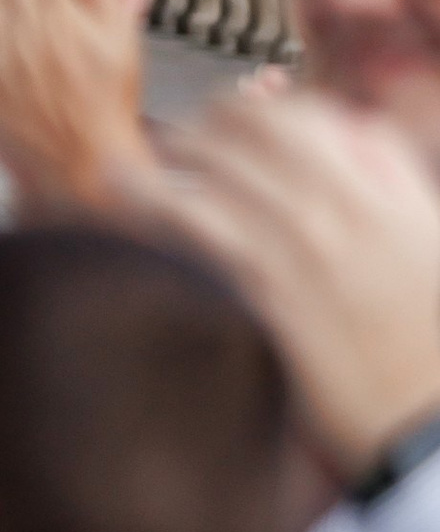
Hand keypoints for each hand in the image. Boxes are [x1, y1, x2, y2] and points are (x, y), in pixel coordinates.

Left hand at [153, 80, 439, 477]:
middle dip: (210, 123)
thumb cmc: (430, 343)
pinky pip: (200, 226)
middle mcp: (342, 208)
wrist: (432, 423)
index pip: (310, 118)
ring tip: (129, 164)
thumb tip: (354, 132)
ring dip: (173, 153)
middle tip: (181, 135)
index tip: (238, 115)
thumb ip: (391, 179)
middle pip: (256, 130)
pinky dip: (157, 200)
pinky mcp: (271, 293)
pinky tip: (122, 193)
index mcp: (385, 194)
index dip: (263, 108)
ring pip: (220, 167)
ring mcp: (305, 247)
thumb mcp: (429, 241)